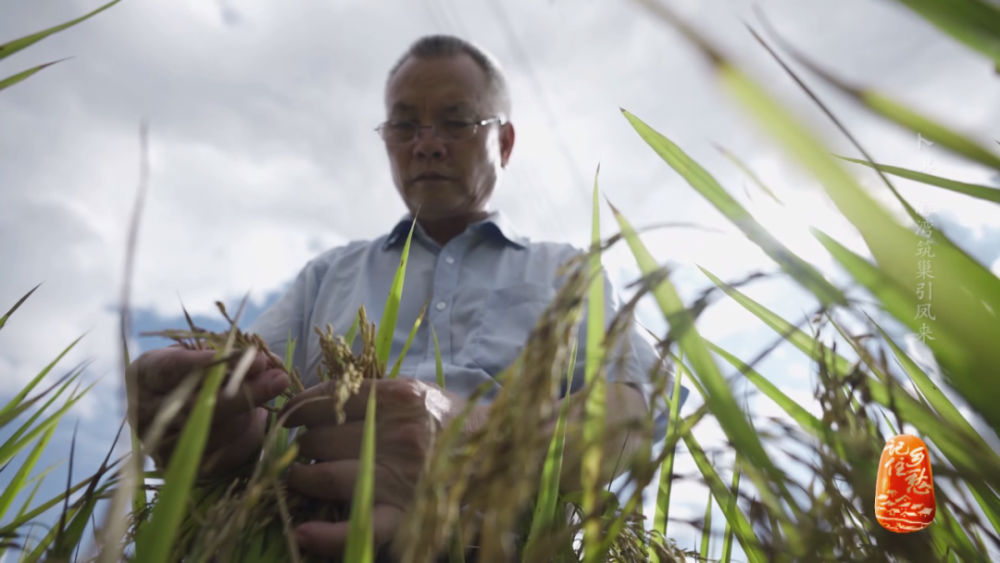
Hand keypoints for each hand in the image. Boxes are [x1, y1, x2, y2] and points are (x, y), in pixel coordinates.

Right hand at [125, 345, 289, 477]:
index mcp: (144, 374)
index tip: (254, 359)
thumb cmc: (197, 370)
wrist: (180, 405)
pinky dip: (248, 437)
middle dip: (245, 392)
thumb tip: (268, 366)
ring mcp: (159, 445)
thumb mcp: (207, 355)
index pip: (174, 368)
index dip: (216, 364)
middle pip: (197, 407)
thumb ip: (232, 356)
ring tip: (267, 396)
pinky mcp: (182, 469)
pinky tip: (257, 420)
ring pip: (214, 434)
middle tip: (279, 379)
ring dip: (249, 415)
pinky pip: (224, 458)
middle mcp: (143, 413)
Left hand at [279, 378, 484, 558]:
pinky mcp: (404, 514)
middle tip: (302, 449)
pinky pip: (357, 528)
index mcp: (396, 398)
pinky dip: (324, 536)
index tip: (289, 416)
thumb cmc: (449, 419)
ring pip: (324, 476)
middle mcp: (395, 435)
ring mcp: (398, 476)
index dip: (298, 409)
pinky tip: (302, 533)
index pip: (327, 400)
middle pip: (319, 438)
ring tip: (298, 477)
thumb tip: (318, 398)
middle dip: (302, 444)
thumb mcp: (415, 391)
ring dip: (300, 478)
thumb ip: (372, 392)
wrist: (496, 451)